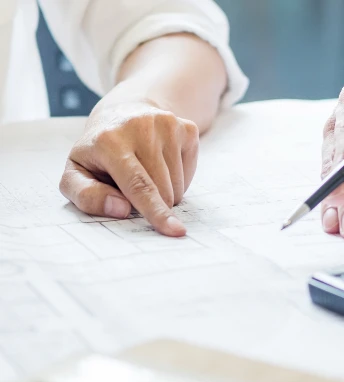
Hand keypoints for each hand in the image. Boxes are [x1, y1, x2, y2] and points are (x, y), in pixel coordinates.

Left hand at [59, 98, 197, 236]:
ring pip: (178, 185)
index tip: (175, 231)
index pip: (138, 184)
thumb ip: (87, 196)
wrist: (123, 112)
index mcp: (109, 140)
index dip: (156, 211)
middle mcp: (140, 127)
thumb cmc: (98, 153)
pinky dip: (179, 178)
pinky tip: (162, 162)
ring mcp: (167, 124)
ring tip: (146, 173)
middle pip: (162, 189)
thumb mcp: (77, 173)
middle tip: (133, 188)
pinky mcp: (186, 128)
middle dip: (153, 203)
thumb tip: (120, 209)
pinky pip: (190, 173)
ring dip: (165, 192)